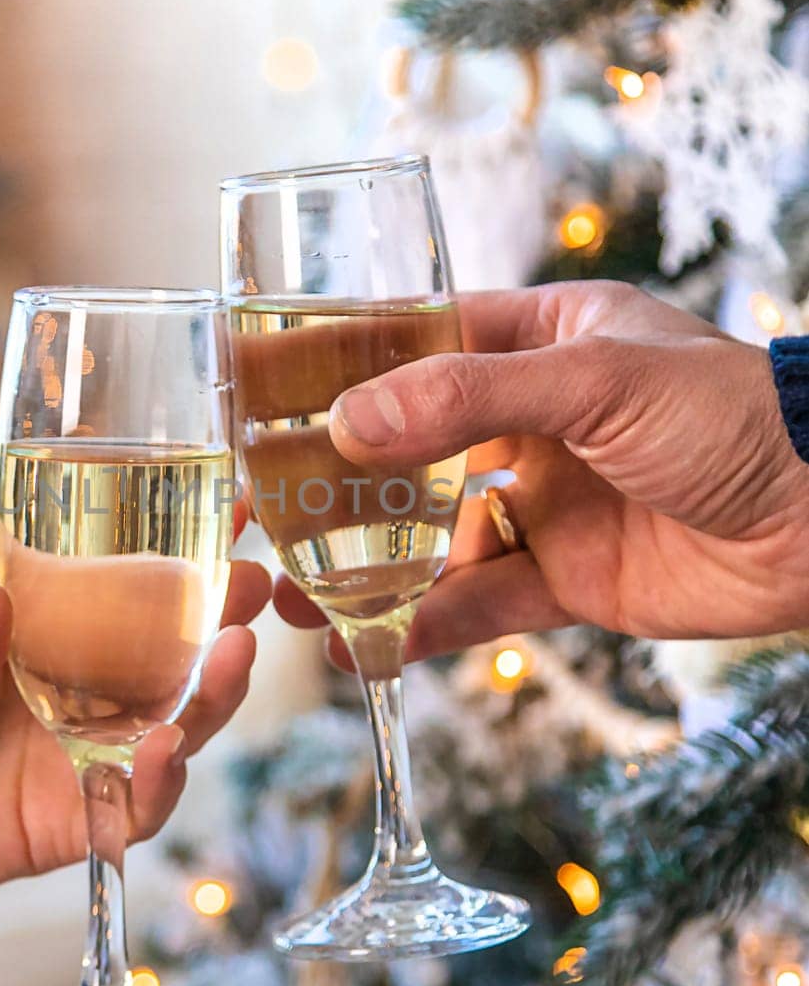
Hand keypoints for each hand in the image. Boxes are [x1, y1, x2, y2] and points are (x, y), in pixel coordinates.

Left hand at [0, 531, 270, 976]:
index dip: (171, 549)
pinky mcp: (58, 826)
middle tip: (255, 581)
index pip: (114, 583)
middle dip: (217, 617)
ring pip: (166, 725)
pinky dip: (160, 781)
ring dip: (210, 694)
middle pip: (163, 653)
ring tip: (235, 652)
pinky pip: (129, 806)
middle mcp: (61, 690)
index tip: (226, 507)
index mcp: (24, 631)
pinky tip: (173, 745)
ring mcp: (65, 759)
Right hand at [274, 281, 808, 660]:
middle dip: (332, 482)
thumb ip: (471, 397)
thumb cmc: (729, 415)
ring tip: (286, 593)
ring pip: (430, 535)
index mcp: (539, 340)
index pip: (415, 345)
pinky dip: (420, 625)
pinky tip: (360, 645)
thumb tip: (352, 421)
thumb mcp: (596, 380)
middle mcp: (532, 420)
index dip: (337, 368)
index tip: (259, 391)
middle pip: (408, 449)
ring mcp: (545, 502)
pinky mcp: (566, 579)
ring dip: (361, 565)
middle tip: (256, 507)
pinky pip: (477, 602)